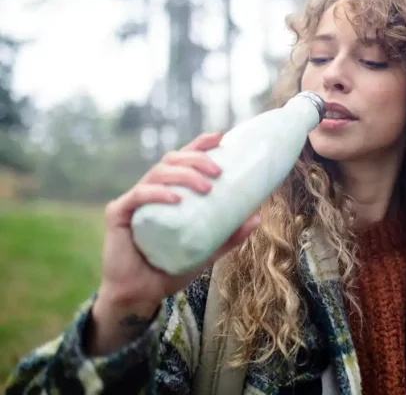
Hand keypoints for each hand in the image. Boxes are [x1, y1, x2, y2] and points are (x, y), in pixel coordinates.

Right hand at [88, 132, 260, 354]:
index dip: (199, 145)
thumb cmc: (171, 268)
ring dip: (184, 174)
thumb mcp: (207, 249)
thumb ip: (229, 235)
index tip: (221, 137)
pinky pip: (138, 196)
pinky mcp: (119, 214)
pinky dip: (158, 193)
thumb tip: (257, 216)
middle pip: (172, 160)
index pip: (183, 160)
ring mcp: (134, 201)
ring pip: (158, 173)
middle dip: (197, 159)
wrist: (142, 295)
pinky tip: (175, 198)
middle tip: (218, 172)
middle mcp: (151, 191)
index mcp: (170, 192)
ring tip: (206, 186)